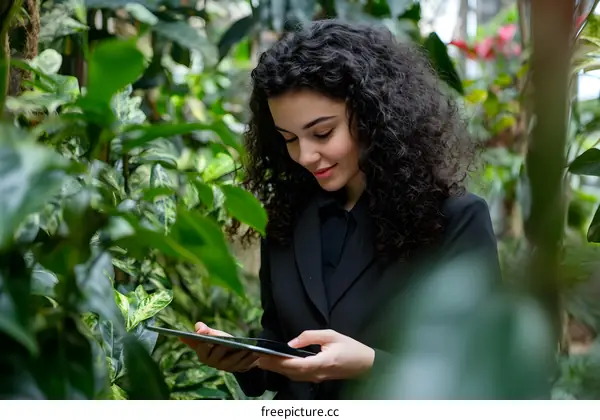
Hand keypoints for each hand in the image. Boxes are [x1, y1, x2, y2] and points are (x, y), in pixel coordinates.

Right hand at [179, 322, 258, 372]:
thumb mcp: (213, 333)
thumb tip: (198, 329)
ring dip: (237, 356)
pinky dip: (248, 360)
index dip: (202, 346)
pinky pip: (242, 365)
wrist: (236, 348)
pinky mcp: (236, 368)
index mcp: (203, 353)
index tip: (206, 341)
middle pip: (215, 358)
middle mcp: (211, 362)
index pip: (201, 350)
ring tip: (245, 349)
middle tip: (226, 345)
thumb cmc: (220, 340)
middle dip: (221, 351)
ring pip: (230, 362)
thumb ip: (204, 330)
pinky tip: (253, 353)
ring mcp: (224, 367)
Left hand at [256, 329, 374, 382]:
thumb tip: (292, 342)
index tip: (265, 356)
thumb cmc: (350, 348)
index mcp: (321, 362)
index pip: (295, 365)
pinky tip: (280, 366)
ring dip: (278, 370)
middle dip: (273, 366)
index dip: (279, 362)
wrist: (366, 364)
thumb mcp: (331, 335)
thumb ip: (310, 337)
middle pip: (291, 373)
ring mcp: (318, 378)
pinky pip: (299, 377)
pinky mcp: (318, 378)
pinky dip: (287, 372)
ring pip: (294, 377)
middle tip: (257, 359)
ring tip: (264, 362)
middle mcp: (317, 374)